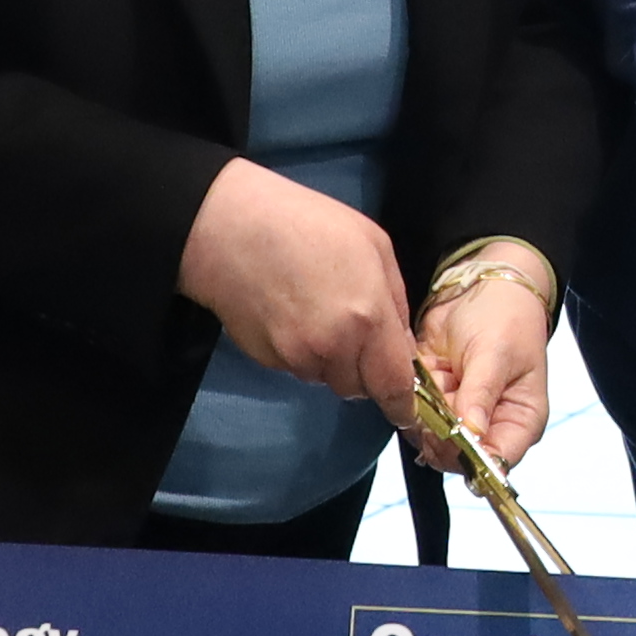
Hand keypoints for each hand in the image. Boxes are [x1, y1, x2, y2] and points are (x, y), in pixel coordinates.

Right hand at [180, 158, 416, 407]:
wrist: (230, 229)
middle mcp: (334, 348)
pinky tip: (290, 315)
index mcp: (368, 319)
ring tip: (317, 313)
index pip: (393, 385)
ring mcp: (296, 358)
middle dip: (363, 370)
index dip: (402, 405)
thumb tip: (401, 347)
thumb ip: (395, 301)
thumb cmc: (309, 224)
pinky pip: (296, 368)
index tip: (405, 411)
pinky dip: (301, 353)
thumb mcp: (373, 245)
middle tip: (354, 331)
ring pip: (326, 378)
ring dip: (331, 361)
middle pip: (359, 388)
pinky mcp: (266, 360)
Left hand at [410, 263, 555, 472]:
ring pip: (431, 438)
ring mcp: (460, 414)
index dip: (473, 458)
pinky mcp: (436, 400)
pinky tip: (424, 371)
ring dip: (424, 412)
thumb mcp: (496, 354)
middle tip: (435, 400)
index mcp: (520, 420)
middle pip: (459, 457)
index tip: (451, 437)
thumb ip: (480, 395)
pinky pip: (415, 414)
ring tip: (434, 377)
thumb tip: (471, 434)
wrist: (480, 283)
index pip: (499, 461)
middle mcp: (491, 424)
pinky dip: (412, 397)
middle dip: (441, 433)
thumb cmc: (505, 316)